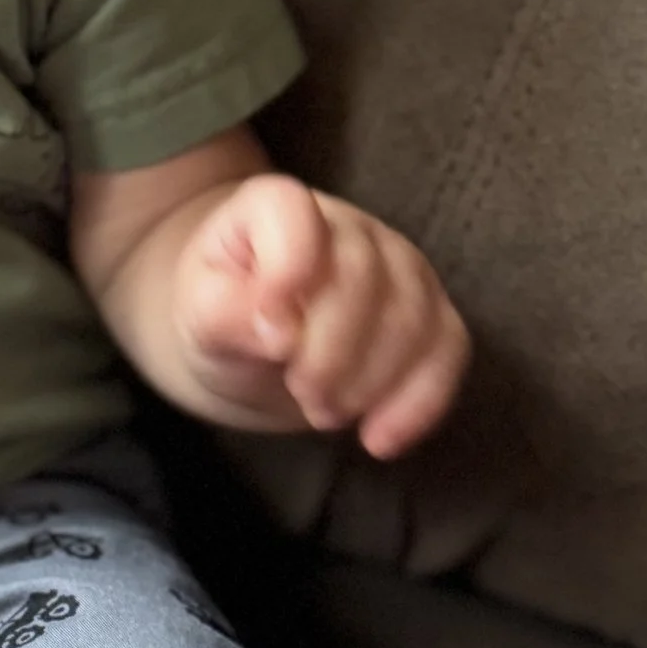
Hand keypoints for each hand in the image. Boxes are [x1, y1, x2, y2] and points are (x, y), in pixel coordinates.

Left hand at [172, 174, 468, 459]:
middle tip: (302, 396)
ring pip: (414, 314)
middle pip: (364, 276)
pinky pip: (449, 347)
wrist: (250, 341)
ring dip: (371, 381)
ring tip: (324, 413)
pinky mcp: (430, 311)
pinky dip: (420, 401)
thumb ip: (222, 313)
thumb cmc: (221, 316)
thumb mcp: (197, 317)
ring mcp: (397, 263)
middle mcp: (346, 225)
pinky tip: (380, 440)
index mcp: (274, 207)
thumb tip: (277, 331)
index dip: (288, 272)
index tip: (272, 341)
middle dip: (332, 353)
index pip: (293, 215)